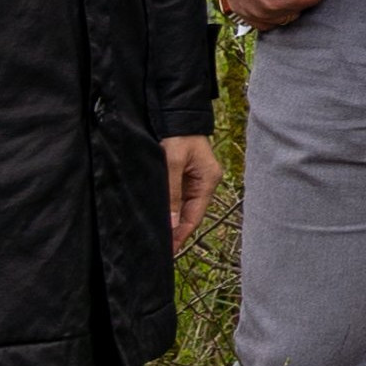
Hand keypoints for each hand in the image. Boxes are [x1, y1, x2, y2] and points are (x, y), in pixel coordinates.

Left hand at [163, 135, 221, 250]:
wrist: (176, 114)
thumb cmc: (178, 136)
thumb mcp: (173, 163)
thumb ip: (172, 194)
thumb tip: (172, 222)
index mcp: (208, 181)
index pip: (195, 216)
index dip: (181, 234)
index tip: (169, 251)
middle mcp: (205, 183)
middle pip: (190, 214)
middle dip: (176, 231)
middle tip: (159, 248)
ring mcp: (195, 179)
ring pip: (183, 207)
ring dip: (171, 220)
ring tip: (156, 236)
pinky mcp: (184, 175)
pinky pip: (177, 197)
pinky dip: (169, 208)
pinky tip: (158, 216)